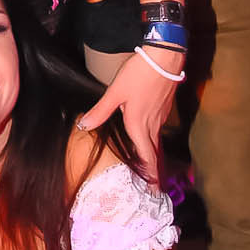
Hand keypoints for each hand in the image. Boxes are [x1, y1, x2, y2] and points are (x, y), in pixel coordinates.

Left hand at [79, 49, 179, 180]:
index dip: (150, 176)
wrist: (165, 57)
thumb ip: (100, 111)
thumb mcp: (115, 92)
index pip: (146, 157)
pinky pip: (159, 132)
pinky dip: (157, 144)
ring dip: (156, 159)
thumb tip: (84, 125)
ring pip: (158, 144)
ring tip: (155, 173)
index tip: (154, 192)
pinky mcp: (164, 109)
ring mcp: (161, 117)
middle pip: (155, 155)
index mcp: (139, 125)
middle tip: (156, 190)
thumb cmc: (140, 74)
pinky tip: (151, 142)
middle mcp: (152, 125)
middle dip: (156, 173)